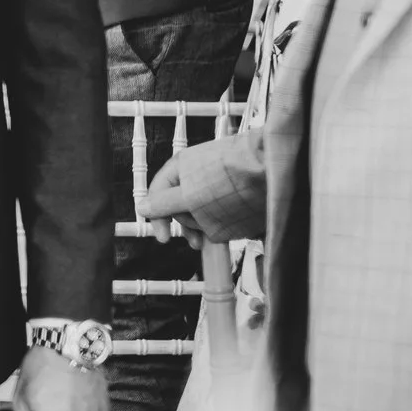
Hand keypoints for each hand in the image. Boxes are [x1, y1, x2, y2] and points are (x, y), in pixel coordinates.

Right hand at [144, 150, 264, 246]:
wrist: (269, 171)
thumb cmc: (226, 180)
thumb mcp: (188, 195)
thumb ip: (164, 204)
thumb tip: (142, 208)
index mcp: (180, 168)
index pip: (158, 194)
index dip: (158, 217)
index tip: (163, 238)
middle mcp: (195, 175)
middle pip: (179, 204)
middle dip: (186, 225)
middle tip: (196, 241)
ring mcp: (213, 185)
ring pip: (199, 210)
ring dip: (202, 227)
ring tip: (212, 239)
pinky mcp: (230, 194)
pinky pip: (217, 211)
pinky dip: (218, 224)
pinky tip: (224, 233)